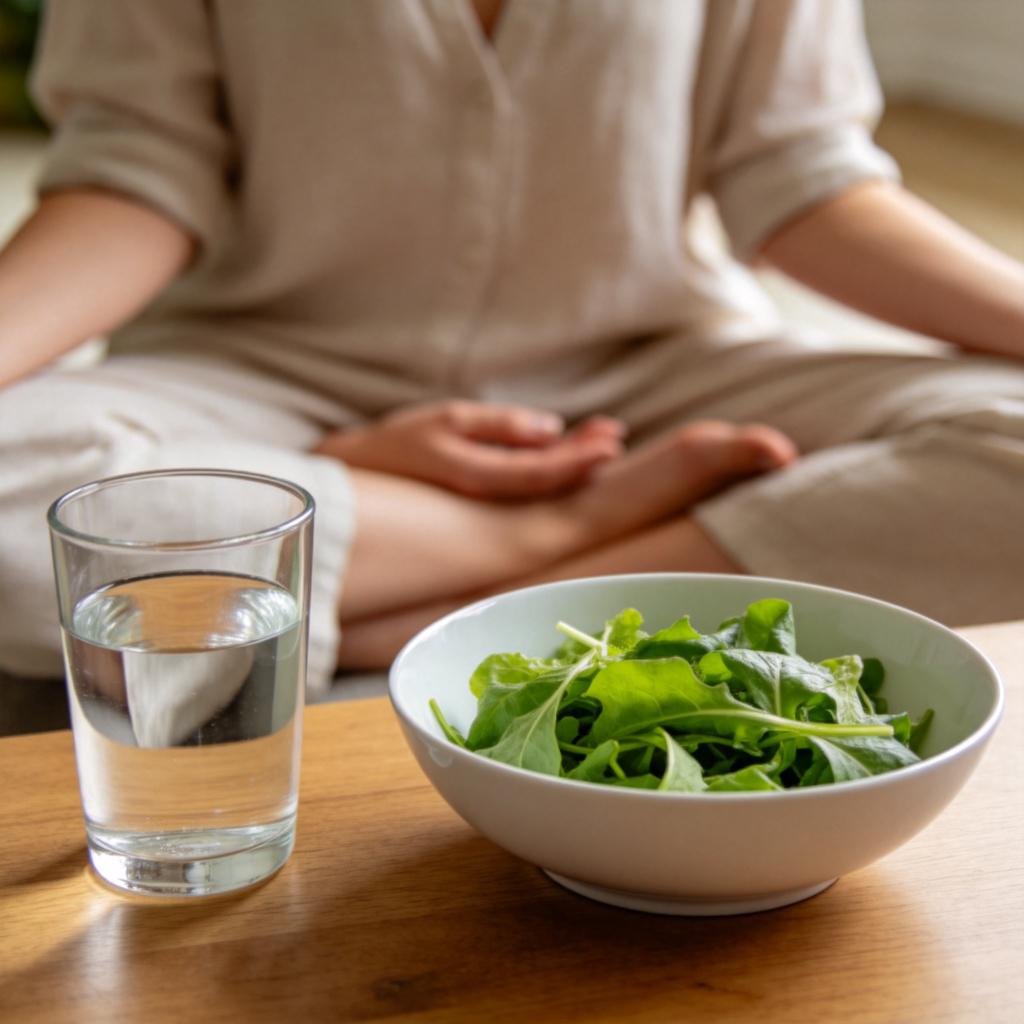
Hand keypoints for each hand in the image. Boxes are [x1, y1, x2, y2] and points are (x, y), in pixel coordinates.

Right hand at [313, 400, 626, 499]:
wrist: (347, 485)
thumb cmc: (392, 448)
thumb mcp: (443, 424)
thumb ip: (498, 427)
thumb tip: (552, 429)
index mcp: (477, 480)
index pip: (543, 475)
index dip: (580, 459)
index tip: (612, 440)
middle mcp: (487, 499)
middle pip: (549, 482)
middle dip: (584, 458)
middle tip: (614, 434)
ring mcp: (483, 502)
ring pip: (538, 483)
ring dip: (571, 460)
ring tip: (599, 437)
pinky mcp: (477, 497)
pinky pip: (521, 482)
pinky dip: (546, 463)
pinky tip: (560, 448)